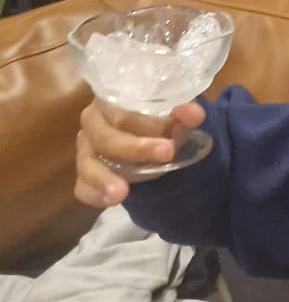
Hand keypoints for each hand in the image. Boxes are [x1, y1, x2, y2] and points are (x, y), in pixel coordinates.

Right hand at [75, 98, 205, 208]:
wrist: (151, 140)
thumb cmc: (157, 120)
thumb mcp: (173, 115)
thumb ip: (183, 113)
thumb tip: (195, 114)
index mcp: (111, 100)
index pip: (123, 112)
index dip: (147, 125)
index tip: (173, 136)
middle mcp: (93, 121)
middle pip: (106, 136)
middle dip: (134, 148)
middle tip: (165, 155)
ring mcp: (85, 149)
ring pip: (87, 163)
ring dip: (104, 178)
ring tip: (121, 193)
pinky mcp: (84, 174)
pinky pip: (81, 186)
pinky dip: (92, 194)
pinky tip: (108, 201)